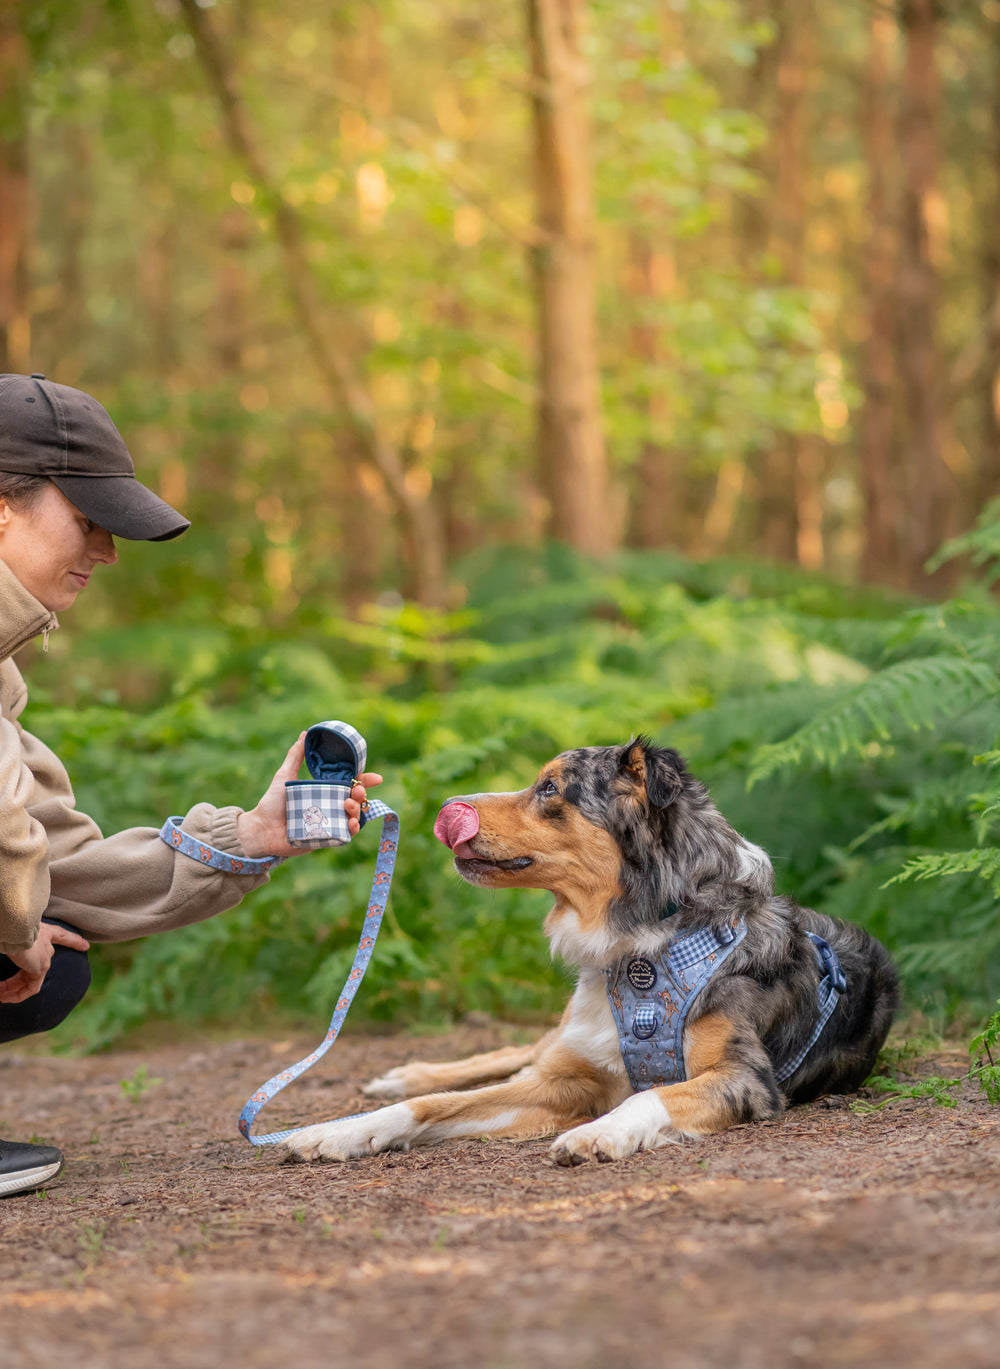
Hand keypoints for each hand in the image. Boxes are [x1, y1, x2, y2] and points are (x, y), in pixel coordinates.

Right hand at [0, 923, 89, 1003]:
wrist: (14, 922)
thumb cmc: (11, 924)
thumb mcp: (16, 931)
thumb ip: (17, 941)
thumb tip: (5, 942)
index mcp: (42, 930)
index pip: (61, 935)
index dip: (74, 941)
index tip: (86, 946)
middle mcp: (46, 944)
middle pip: (38, 965)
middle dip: (17, 981)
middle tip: (0, 988)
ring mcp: (44, 957)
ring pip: (31, 979)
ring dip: (11, 989)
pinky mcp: (39, 968)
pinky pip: (30, 988)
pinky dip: (15, 995)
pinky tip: (1, 997)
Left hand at [236, 734, 384, 857]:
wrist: (261, 828)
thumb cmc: (272, 803)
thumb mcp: (285, 775)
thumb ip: (295, 755)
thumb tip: (305, 734)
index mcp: (323, 792)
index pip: (349, 784)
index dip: (364, 780)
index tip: (376, 778)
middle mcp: (329, 807)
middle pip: (355, 800)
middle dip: (361, 794)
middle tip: (355, 791)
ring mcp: (329, 824)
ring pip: (353, 817)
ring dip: (357, 810)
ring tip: (347, 805)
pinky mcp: (326, 839)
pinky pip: (346, 835)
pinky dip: (353, 829)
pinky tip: (351, 823)